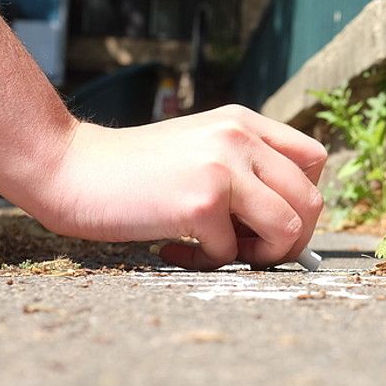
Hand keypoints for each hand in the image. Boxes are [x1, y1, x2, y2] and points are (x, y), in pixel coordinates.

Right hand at [36, 105, 326, 269]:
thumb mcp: (201, 150)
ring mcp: (224, 167)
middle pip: (312, 201)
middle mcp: (240, 137)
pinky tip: (172, 247)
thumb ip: (245, 172)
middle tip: (250, 252)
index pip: (315, 161)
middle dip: (290, 240)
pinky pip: (232, 253)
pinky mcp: (202, 201)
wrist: (70, 169)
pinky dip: (206, 262)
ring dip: (259, 255)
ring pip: (289, 228)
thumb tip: (296, 232)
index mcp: (244, 122)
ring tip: (217, 252)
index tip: (270, 220)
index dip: (302, 199)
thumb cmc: (134, 173)